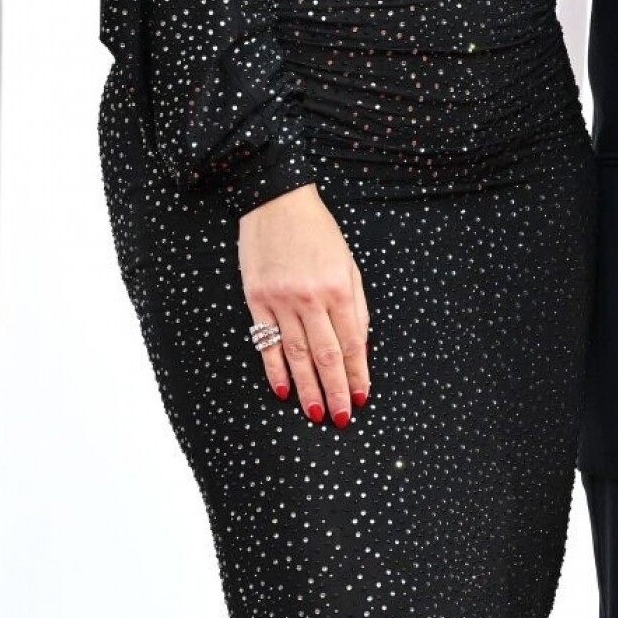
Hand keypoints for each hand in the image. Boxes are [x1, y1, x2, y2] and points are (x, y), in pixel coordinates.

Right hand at [238, 184, 369, 425]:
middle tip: (341, 417)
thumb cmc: (317, 232)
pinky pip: (267, 342)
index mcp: (339, 289)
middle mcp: (310, 298)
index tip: (362, 397)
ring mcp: (280, 300)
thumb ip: (356, 306)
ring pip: (297, 355)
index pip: (352, 343)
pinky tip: (283, 390)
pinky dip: (275, 369)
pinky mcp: (256, 299)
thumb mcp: (348, 264)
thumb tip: (359, 346)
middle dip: (336, 390)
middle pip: (326, 355)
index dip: (357, 374)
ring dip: (307, 387)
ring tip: (316, 412)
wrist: (275, 201)